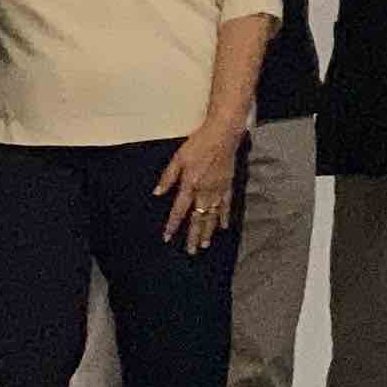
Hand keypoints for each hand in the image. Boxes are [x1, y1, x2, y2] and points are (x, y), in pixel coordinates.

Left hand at [155, 121, 245, 248]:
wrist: (223, 134)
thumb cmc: (199, 143)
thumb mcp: (178, 158)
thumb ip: (168, 177)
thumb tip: (157, 193)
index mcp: (190, 185)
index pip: (179, 211)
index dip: (173, 225)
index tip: (168, 237)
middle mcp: (204, 191)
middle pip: (198, 218)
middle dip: (194, 236)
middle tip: (191, 251)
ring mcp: (218, 190)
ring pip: (212, 216)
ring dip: (208, 231)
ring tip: (205, 244)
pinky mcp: (228, 185)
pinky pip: (226, 206)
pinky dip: (224, 217)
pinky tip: (222, 227)